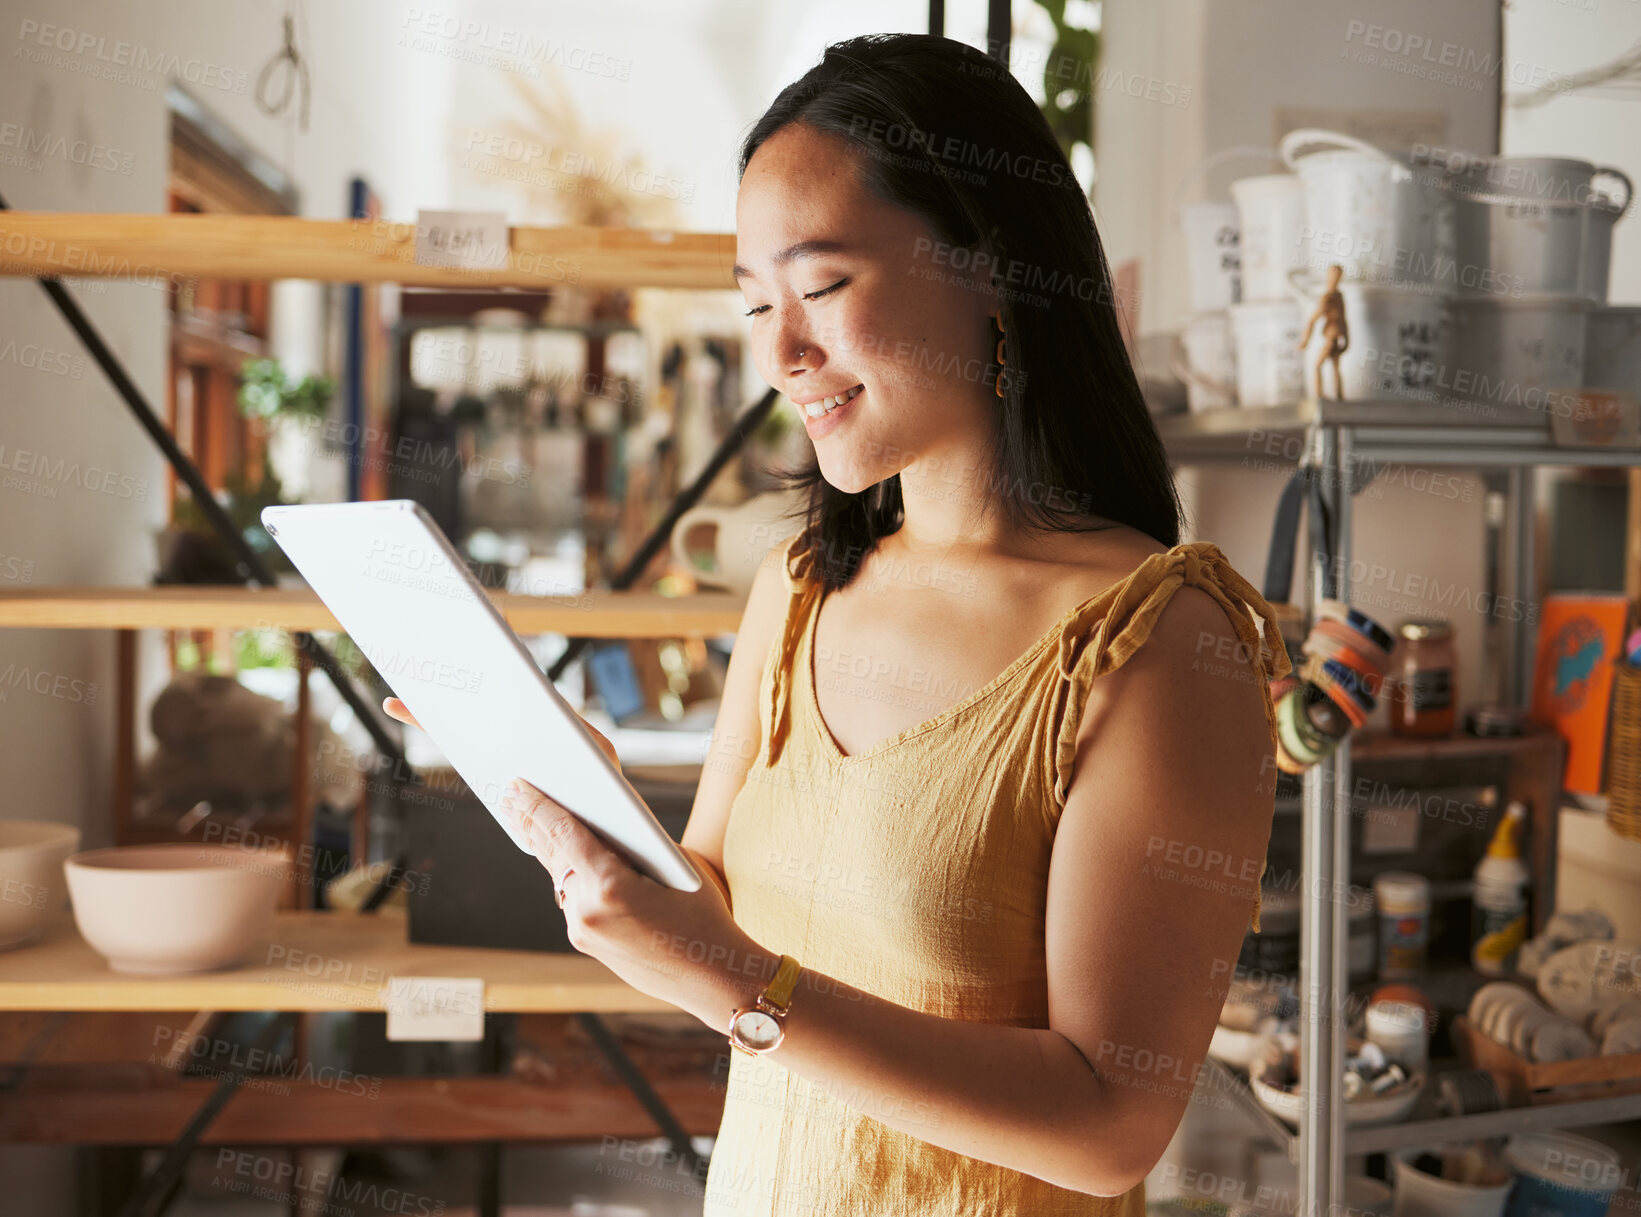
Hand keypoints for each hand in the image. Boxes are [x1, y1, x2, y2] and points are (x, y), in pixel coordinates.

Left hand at [379, 696, 759, 1028]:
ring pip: (558, 876)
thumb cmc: (704, 915)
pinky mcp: (586, 943)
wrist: (714, 978)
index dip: (539, 804)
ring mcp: (582, 931)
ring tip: (525, 819)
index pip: (565, 832)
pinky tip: (557, 855)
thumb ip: (630, 846)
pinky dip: (565, 872)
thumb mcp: (672, 865)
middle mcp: (587, 911)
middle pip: (552, 854)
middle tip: (510, 794)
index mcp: (609, 886)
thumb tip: (599, 826)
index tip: (519, 784)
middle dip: (530, 822)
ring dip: (545, 847)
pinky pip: (571, 897)